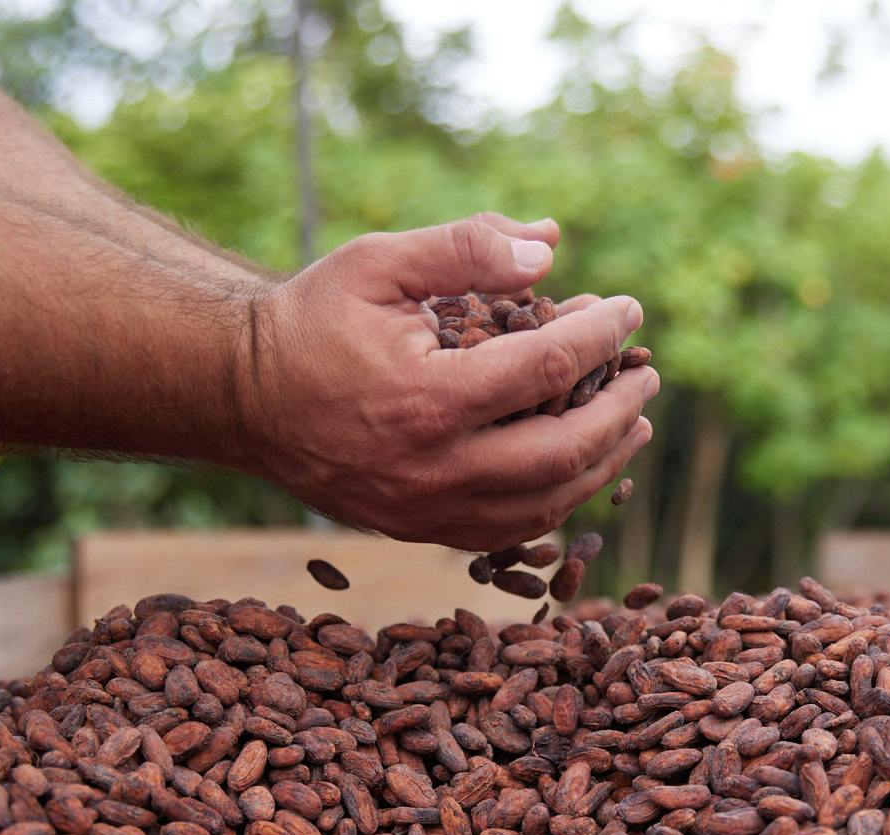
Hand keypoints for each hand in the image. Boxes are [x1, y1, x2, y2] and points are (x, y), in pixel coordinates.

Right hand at [236, 212, 657, 549]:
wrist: (242, 396)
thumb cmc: (310, 321)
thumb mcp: (379, 262)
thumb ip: (465, 246)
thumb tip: (549, 246)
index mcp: (429, 398)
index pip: (548, 367)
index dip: (600, 335)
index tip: (630, 309)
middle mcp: (435, 467)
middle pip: (565, 450)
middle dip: (619, 409)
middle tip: (646, 375)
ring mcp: (428, 511)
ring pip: (546, 501)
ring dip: (602, 462)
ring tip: (633, 425)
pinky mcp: (419, 532)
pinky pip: (510, 530)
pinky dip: (557, 499)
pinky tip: (580, 467)